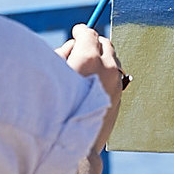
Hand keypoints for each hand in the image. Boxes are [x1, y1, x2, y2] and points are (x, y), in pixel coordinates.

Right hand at [60, 24, 127, 151]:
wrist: (75, 142)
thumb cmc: (55, 107)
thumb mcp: (52, 75)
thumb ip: (63, 54)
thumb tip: (74, 46)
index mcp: (89, 57)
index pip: (88, 33)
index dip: (80, 30)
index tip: (77, 30)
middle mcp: (108, 67)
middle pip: (105, 43)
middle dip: (93, 43)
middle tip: (80, 48)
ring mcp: (117, 82)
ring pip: (113, 59)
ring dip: (102, 58)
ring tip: (87, 68)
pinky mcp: (120, 96)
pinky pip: (116, 77)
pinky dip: (106, 74)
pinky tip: (93, 83)